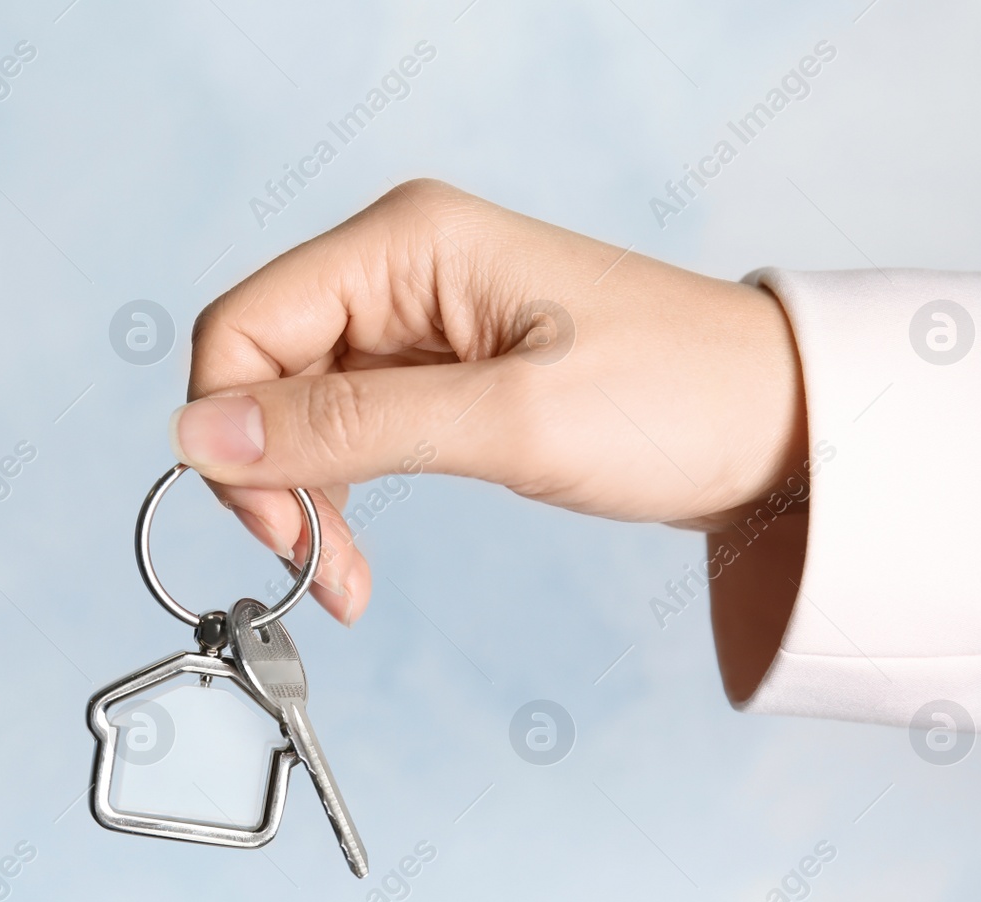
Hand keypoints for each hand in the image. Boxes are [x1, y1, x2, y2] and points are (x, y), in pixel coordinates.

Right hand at [176, 180, 805, 677]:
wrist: (778, 425)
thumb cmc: (675, 398)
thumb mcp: (503, 420)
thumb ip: (347, 427)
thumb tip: (201, 433)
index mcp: (405, 243)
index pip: (245, 326)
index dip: (233, 430)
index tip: (276, 527)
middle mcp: (399, 268)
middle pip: (263, 370)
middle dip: (269, 476)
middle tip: (315, 566)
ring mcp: (418, 319)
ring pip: (298, 409)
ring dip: (303, 498)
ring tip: (344, 580)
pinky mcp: (441, 370)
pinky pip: (349, 429)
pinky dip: (340, 495)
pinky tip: (355, 554)